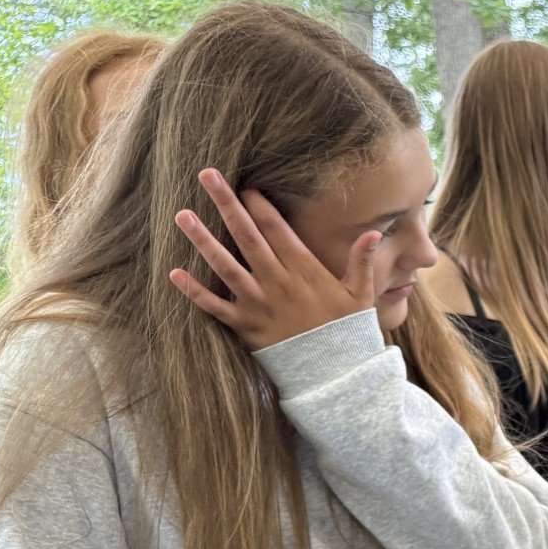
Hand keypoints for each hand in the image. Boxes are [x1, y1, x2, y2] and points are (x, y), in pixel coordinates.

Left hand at [170, 169, 375, 349]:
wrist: (335, 374)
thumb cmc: (347, 332)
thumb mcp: (361, 295)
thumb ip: (362, 261)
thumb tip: (374, 232)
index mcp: (304, 270)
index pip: (276, 229)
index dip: (259, 205)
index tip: (245, 186)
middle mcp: (277, 282)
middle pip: (246, 236)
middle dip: (226, 204)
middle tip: (206, 175)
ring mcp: (258, 304)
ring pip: (224, 265)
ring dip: (202, 239)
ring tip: (182, 215)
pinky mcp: (245, 326)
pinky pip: (214, 307)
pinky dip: (193, 292)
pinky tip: (174, 273)